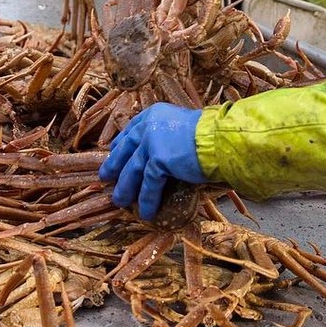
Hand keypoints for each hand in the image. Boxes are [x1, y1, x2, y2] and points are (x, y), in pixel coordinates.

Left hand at [98, 103, 206, 220]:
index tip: (114, 151)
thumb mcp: (182, 127)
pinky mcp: (158, 159)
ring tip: (120, 201)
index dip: (121, 143)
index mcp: (154, 114)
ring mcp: (151, 141)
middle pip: (126, 149)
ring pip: (132, 169)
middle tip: (105, 177)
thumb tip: (162, 152)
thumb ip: (168, 135)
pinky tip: (146, 212)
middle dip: (114, 165)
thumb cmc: (210, 136)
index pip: (131, 130)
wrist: (220, 139)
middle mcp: (149, 125)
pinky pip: (148, 184)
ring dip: (125, 187)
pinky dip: (147, 200)